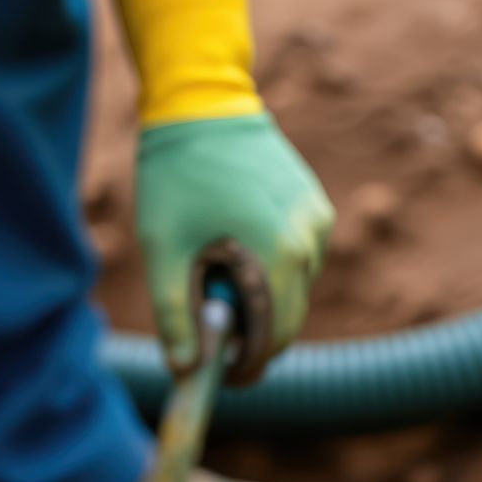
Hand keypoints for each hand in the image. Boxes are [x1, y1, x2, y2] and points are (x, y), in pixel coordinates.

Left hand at [135, 111, 333, 378]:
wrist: (202, 104)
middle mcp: (310, 238)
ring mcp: (318, 219)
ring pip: (296, 289)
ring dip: (262, 301)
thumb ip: (176, 315)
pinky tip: (236, 249)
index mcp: (277, 254)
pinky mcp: (316, 204)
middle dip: (253, 337)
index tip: (219, 376)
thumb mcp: (163, 252)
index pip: (274, 336)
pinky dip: (273, 270)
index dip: (246, 365)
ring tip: (216, 278)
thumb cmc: (176, 178)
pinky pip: (300, 258)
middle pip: (289, 317)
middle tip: (212, 342)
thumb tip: (186, 369)